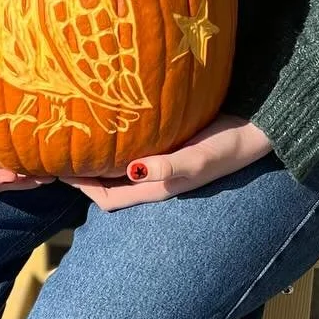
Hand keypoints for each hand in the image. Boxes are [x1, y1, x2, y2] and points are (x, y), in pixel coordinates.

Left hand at [61, 114, 273, 211]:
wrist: (258, 127)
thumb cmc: (230, 144)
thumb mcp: (200, 157)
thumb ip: (170, 166)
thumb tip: (133, 171)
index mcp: (159, 188)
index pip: (109, 198)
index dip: (83, 188)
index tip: (60, 169)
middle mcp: (157, 178)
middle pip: (110, 184)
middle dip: (84, 173)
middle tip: (60, 150)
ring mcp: (163, 161)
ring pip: (120, 166)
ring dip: (99, 157)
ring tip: (77, 135)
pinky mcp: (169, 143)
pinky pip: (134, 147)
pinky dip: (117, 141)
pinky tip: (110, 120)